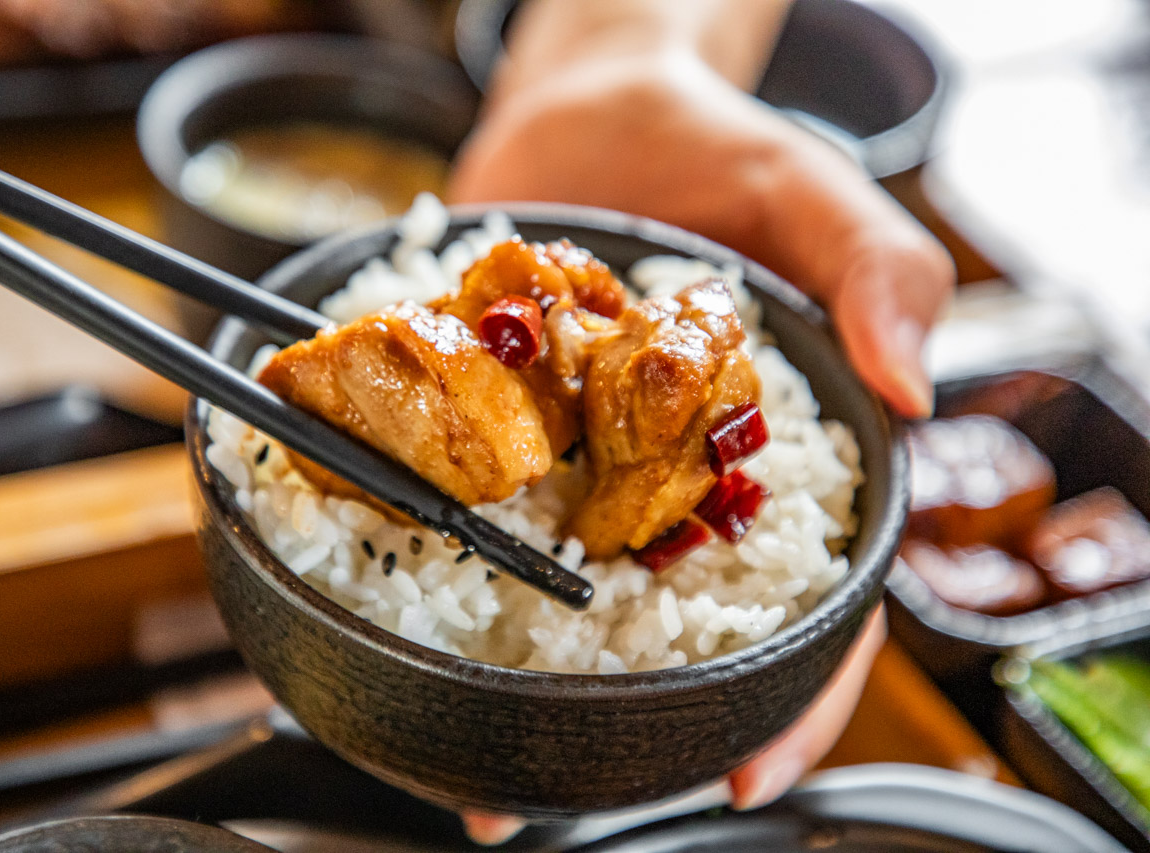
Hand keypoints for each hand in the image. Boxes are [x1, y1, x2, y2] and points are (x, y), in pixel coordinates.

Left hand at [449, 1, 946, 841]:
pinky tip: (381, 599)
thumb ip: (874, 270)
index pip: (810, 603)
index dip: (793, 700)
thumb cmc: (713, 149)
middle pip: (665, 626)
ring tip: (453, 749)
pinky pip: (466, 502)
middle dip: (619, 718)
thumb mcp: (808, 193)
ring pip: (555, 589)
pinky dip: (428, 550)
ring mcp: (574, 460)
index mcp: (763, 456)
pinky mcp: (497, 427)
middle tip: (538, 791)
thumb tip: (910, 385)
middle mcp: (665, 476)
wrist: (589, 108)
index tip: (742, 773)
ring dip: (506, 671)